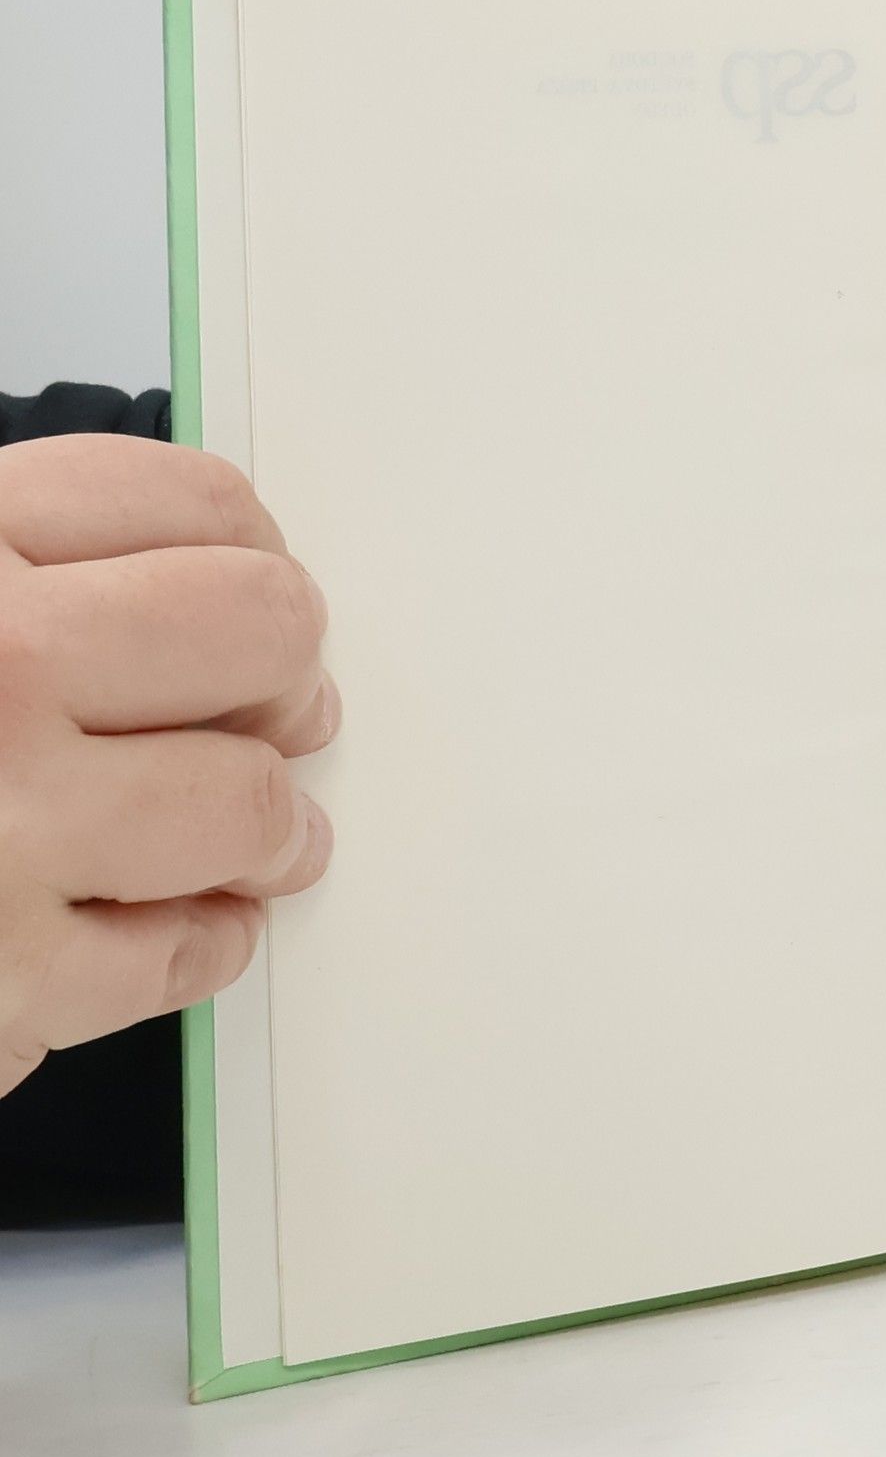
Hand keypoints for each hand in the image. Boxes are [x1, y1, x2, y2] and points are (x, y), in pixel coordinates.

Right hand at [0, 437, 336, 1096]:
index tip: (257, 581)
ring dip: (276, 821)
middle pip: (257, 628)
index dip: (250, 546)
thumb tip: (182, 568)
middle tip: (286, 700)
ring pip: (244, 801)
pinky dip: (208, 939)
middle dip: (287, 666)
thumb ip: (4, 565)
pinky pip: (181, 953)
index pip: (185, 502)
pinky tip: (193, 922)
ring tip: (274, 830)